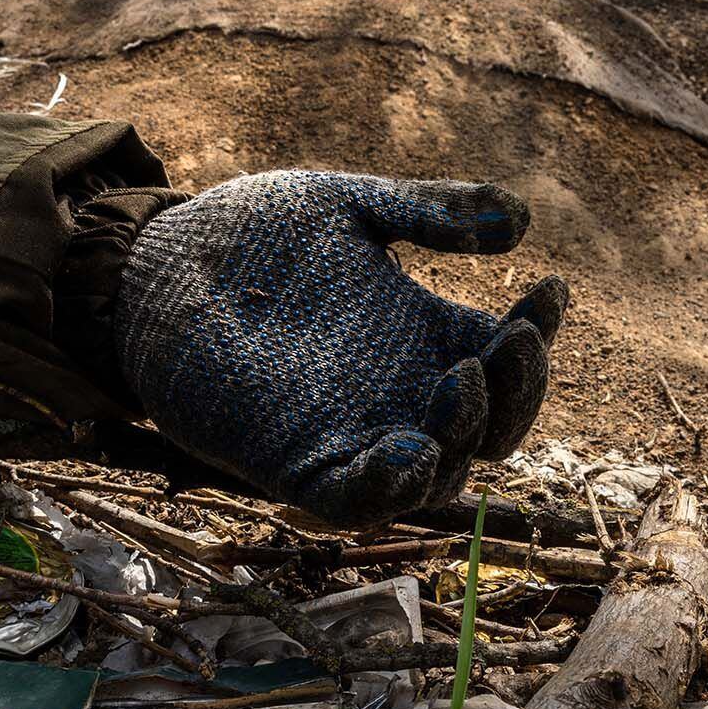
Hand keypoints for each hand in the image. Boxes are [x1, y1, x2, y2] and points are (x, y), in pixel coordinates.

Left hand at [115, 170, 565, 524]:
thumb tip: (518, 218)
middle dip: (519, 389)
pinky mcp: (295, 465)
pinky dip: (392, 487)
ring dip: (467, 434)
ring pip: (440, 473)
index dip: (538, 330)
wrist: (161, 260)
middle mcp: (400, 393)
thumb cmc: (255, 234)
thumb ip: (427, 211)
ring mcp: (353, 432)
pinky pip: (356, 501)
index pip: (507, 354)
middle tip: (509, 338)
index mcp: (424, 334)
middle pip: (492, 424)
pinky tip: (413, 450)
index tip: (546, 288)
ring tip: (461, 377)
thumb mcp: (349, 208)